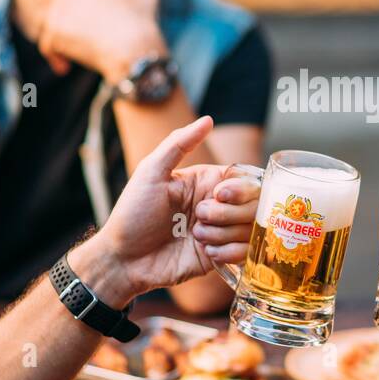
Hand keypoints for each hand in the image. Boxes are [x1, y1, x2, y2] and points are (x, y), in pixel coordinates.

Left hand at [17, 0, 166, 79]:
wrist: (133, 48)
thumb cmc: (143, 20)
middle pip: (57, 3)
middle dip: (65, 21)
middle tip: (84, 38)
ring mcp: (60, 9)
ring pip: (50, 24)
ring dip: (60, 39)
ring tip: (77, 54)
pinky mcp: (54, 31)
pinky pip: (46, 44)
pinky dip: (53, 57)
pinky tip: (63, 67)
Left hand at [88, 116, 259, 299]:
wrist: (124, 259)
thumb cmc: (133, 213)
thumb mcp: (151, 172)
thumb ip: (178, 144)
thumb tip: (208, 119)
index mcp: (206, 182)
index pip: (245, 179)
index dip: (239, 188)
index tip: (218, 195)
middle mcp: (219, 206)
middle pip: (254, 204)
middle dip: (228, 214)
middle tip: (198, 220)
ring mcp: (221, 232)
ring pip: (250, 229)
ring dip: (223, 234)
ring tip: (196, 238)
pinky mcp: (222, 257)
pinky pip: (245, 253)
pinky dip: (228, 253)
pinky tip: (206, 253)